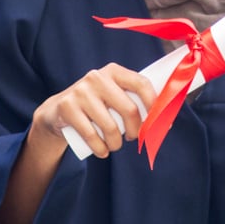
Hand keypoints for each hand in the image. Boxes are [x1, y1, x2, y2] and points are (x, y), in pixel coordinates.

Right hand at [29, 64, 154, 158]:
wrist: (57, 111)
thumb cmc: (96, 106)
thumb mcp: (113, 96)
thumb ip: (135, 101)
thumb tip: (167, 120)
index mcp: (114, 71)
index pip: (142, 84)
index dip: (155, 105)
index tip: (159, 123)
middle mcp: (97, 77)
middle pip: (129, 110)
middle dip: (136, 131)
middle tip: (132, 138)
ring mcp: (81, 91)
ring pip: (111, 127)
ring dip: (116, 144)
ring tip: (114, 146)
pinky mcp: (67, 106)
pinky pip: (92, 135)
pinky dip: (100, 149)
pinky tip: (102, 152)